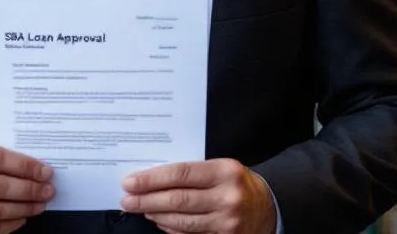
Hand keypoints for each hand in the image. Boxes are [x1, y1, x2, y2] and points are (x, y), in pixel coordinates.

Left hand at [120, 159, 276, 233]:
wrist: (269, 206)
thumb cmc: (237, 183)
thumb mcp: (221, 168)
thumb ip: (193, 171)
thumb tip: (153, 178)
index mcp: (225, 171)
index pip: (181, 173)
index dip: (152, 179)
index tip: (131, 182)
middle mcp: (227, 197)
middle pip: (178, 199)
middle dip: (146, 200)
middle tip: (127, 199)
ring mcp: (226, 222)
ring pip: (181, 220)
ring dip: (156, 215)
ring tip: (141, 209)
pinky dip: (172, 228)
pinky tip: (160, 221)